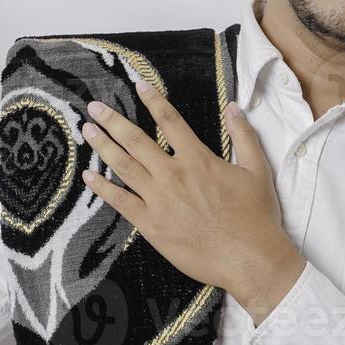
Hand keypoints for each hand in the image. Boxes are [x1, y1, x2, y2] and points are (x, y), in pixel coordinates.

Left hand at [79, 82, 305, 321]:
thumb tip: (233, 108)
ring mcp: (159, 200)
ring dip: (103, 146)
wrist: (249, 258)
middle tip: (95, 107)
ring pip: (124, 166)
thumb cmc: (256, 216)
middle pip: (136, 140)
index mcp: (197, 159)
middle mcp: (173, 174)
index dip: (152, 100)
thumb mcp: (257, 169)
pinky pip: (121, 202)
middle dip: (113, 121)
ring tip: (87, 131)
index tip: (138, 85)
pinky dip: (103, 187)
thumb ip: (243, 136)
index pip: (170, 120)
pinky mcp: (151, 225)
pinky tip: (88, 176)